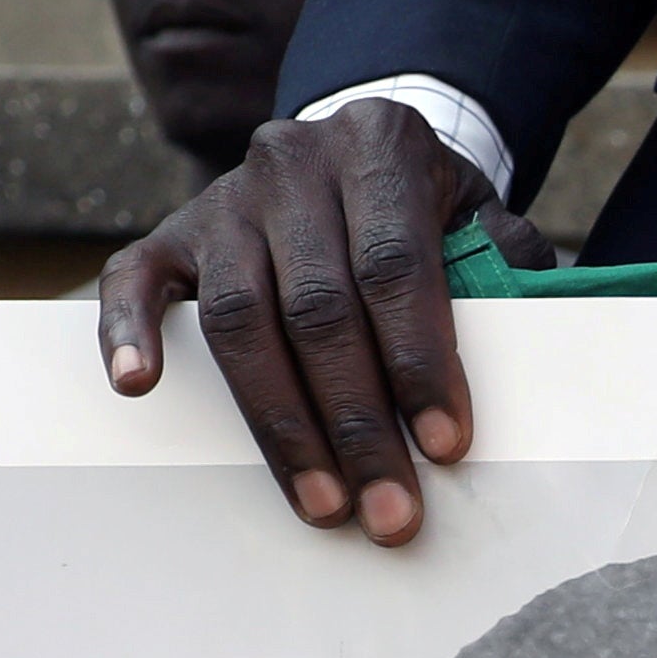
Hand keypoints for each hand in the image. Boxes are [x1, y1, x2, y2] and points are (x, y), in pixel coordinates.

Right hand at [89, 98, 556, 542]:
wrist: (356, 149)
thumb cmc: (432, 212)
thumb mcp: (485, 216)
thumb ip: (509, 267)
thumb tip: (528, 335)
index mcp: (380, 146)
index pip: (398, 268)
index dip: (420, 363)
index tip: (445, 447)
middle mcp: (291, 162)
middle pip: (317, 308)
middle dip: (357, 423)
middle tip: (390, 512)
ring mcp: (222, 198)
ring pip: (238, 317)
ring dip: (280, 423)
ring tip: (322, 505)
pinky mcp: (170, 231)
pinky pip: (133, 280)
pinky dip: (127, 332)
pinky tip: (139, 388)